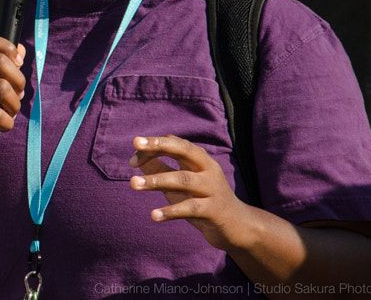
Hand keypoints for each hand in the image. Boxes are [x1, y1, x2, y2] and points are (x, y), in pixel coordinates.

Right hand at [0, 33, 25, 166]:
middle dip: (18, 80)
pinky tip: (1, 126)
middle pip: (0, 62)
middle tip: (16, 95)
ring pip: (2, 88)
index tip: (17, 63)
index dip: (8, 47)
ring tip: (9, 112)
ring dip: (15, 104)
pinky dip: (7, 123)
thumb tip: (20, 49)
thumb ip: (0, 68)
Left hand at [128, 134, 254, 251]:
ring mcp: (213, 189)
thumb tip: (136, 158)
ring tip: (132, 184)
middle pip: (184, 150)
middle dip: (159, 145)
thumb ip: (161, 169)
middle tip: (135, 144)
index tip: (132, 160)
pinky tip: (154, 215)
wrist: (238, 227)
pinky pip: (190, 208)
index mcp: (200, 160)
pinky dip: (170, 211)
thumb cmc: (203, 201)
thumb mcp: (181, 183)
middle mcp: (208, 169)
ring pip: (183, 179)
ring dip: (156, 180)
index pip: (175, 144)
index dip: (153, 147)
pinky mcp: (214, 210)